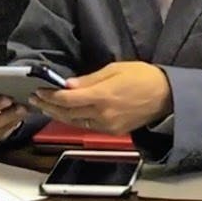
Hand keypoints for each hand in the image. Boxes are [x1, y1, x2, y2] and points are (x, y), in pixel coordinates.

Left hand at [30, 61, 171, 133]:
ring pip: (76, 123)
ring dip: (59, 115)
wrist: (167, 95)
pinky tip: (66, 113)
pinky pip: (88, 127)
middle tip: (35, 100)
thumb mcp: (114, 69)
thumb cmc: (143, 77)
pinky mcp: (114, 131)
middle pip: (68, 113)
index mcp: (102, 96)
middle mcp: (103, 114)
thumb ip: (89, 79)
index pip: (68, 99)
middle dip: (49, 106)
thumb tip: (68, 84)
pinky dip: (74, 120)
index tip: (38, 91)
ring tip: (45, 107)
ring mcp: (108, 126)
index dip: (50, 96)